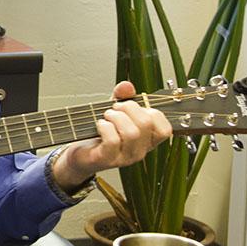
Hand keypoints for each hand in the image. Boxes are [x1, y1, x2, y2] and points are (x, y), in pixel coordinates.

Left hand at [52, 81, 172, 191]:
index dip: (151, 112)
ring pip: (131, 133)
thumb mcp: (115, 112)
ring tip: (107, 116)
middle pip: (146, 123)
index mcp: (147, 141)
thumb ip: (122, 97)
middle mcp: (139, 151)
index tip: (135, 107)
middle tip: (115, 108)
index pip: (165, 129)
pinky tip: (99, 125)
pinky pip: (112, 140)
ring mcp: (124, 157)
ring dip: (115, 117)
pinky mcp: (107, 159)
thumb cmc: (101, 133)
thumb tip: (127, 85)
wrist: (81, 155)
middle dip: (128, 107)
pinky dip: (104, 126)